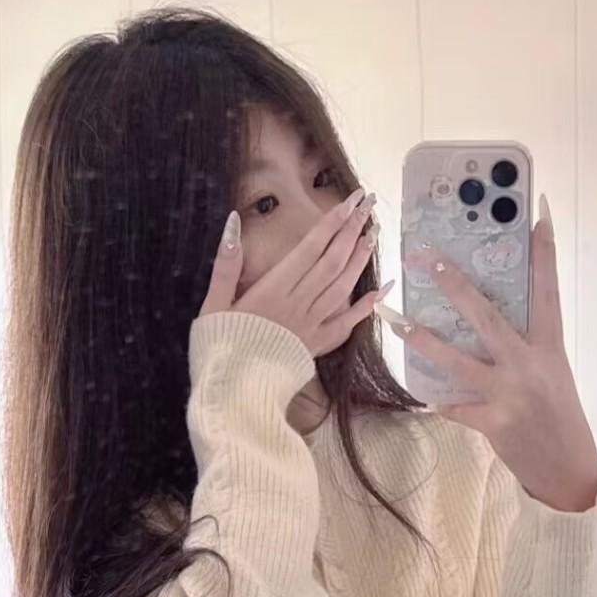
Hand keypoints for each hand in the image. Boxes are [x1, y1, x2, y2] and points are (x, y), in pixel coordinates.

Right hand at [198, 192, 393, 356]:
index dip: (331, 223)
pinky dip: (367, 306)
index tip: (350, 201)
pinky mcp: (317, 346)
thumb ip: (225, 265)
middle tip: (369, 206)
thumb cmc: (219, 348)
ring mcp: (311, 326)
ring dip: (360, 259)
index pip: (310, 248)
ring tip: (373, 234)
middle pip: (332, 262)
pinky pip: (347, 324)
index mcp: (273, 290)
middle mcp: (298, 304)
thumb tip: (233, 223)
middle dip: (351, 231)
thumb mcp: (213, 304)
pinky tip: (383, 289)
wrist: (233, 394)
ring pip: (342, 287)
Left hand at [396, 196, 596, 513]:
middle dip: (456, 285)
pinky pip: (455, 406)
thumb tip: (486, 317)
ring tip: (396, 320)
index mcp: (550, 346)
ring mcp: (509, 392)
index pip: (547, 288)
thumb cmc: (559, 414)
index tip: (535, 210)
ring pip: (457, 360)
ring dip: (423, 339)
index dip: (543, 250)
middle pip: (487, 316)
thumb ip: (525, 344)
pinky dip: (439, 401)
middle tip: (429, 258)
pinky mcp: (494, 422)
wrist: (568, 468)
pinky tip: (423, 394)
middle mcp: (529, 364)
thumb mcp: (552, 371)